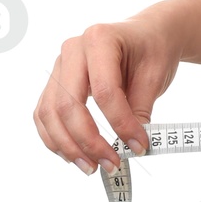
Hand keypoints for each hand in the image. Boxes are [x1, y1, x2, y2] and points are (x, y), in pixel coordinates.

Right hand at [32, 12, 181, 175]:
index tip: (139, 146)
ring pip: (50, 113)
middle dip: (88, 141)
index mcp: (100, 39)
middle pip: (69, 104)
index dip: (121, 123)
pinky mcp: (54, 82)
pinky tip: (73, 155)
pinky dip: (55, 138)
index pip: (104, 91)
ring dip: (67, 146)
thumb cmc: (152, 51)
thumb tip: (129, 147)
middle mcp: (72, 50)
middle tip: (111, 164)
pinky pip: (44, 114)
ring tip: (91, 167)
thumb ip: (140, 109)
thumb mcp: (156, 76)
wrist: (148, 34)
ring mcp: (59, 66)